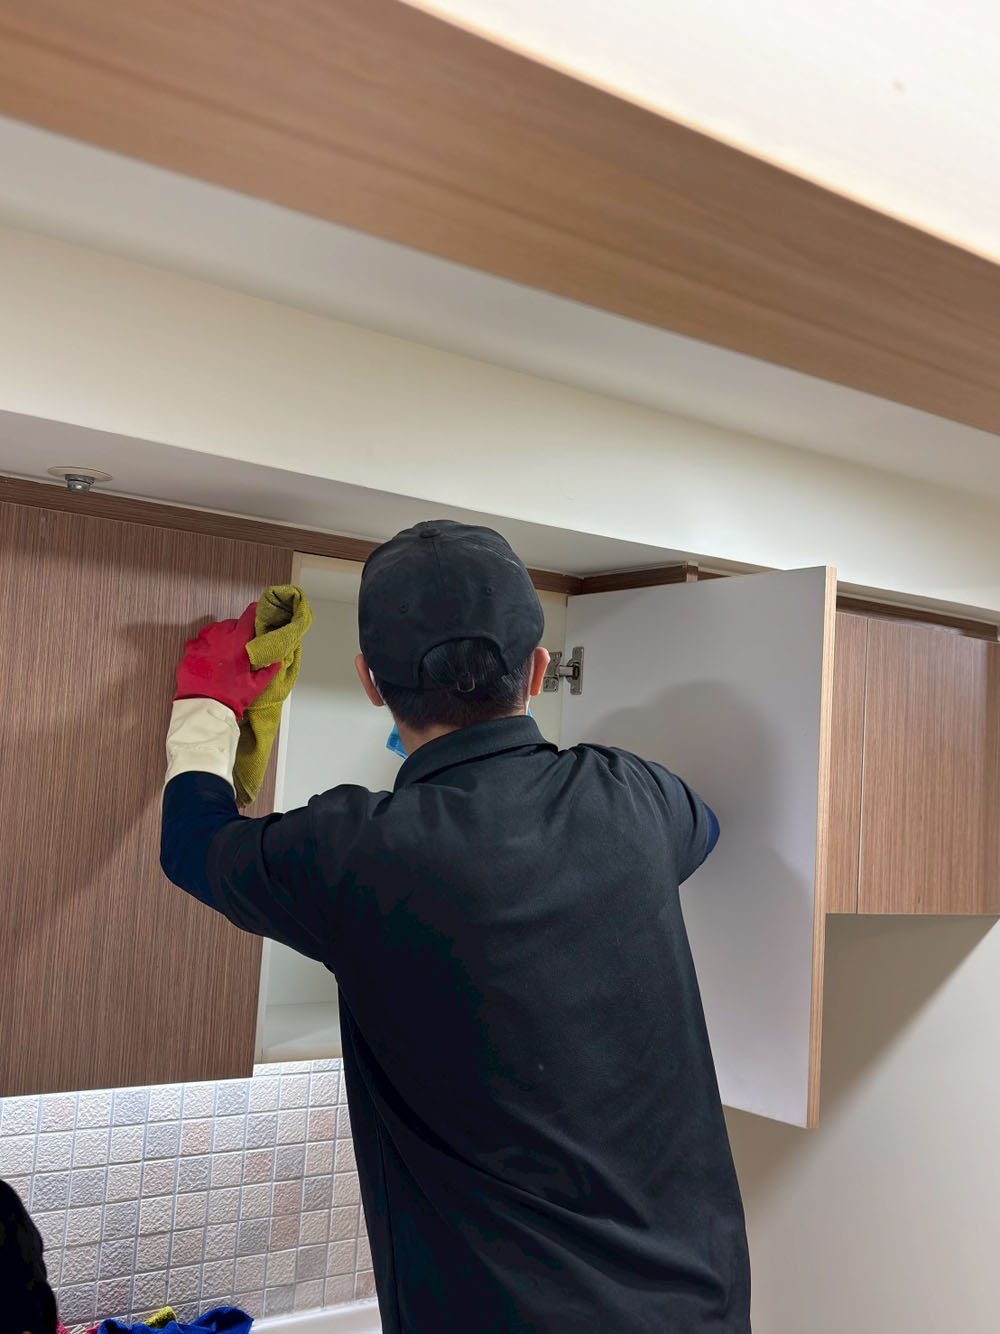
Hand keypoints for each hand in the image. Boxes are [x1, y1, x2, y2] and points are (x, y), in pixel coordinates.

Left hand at [174, 602, 280, 718]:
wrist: (202, 709)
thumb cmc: (229, 698)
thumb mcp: (255, 686)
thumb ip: (268, 671)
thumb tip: (276, 662)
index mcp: (237, 642)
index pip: (248, 617)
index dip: (254, 612)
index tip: (257, 611)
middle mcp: (218, 638)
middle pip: (231, 623)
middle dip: (237, 629)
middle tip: (241, 643)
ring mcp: (201, 643)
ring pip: (213, 630)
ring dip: (220, 635)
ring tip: (224, 650)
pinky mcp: (188, 652)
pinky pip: (198, 642)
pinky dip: (205, 646)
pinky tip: (210, 658)